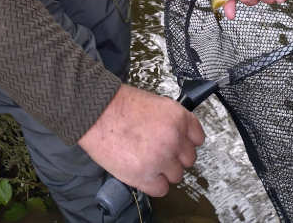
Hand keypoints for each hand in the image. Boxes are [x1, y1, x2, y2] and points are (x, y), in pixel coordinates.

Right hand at [78, 84, 203, 196]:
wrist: (94, 112)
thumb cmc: (117, 105)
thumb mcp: (154, 104)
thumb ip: (170, 122)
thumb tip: (177, 136)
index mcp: (177, 117)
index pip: (197, 138)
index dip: (186, 141)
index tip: (179, 144)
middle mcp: (173, 138)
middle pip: (188, 159)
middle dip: (174, 157)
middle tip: (158, 152)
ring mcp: (161, 158)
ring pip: (176, 175)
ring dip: (163, 170)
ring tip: (146, 160)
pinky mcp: (145, 175)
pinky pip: (161, 189)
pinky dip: (153, 183)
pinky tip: (142, 171)